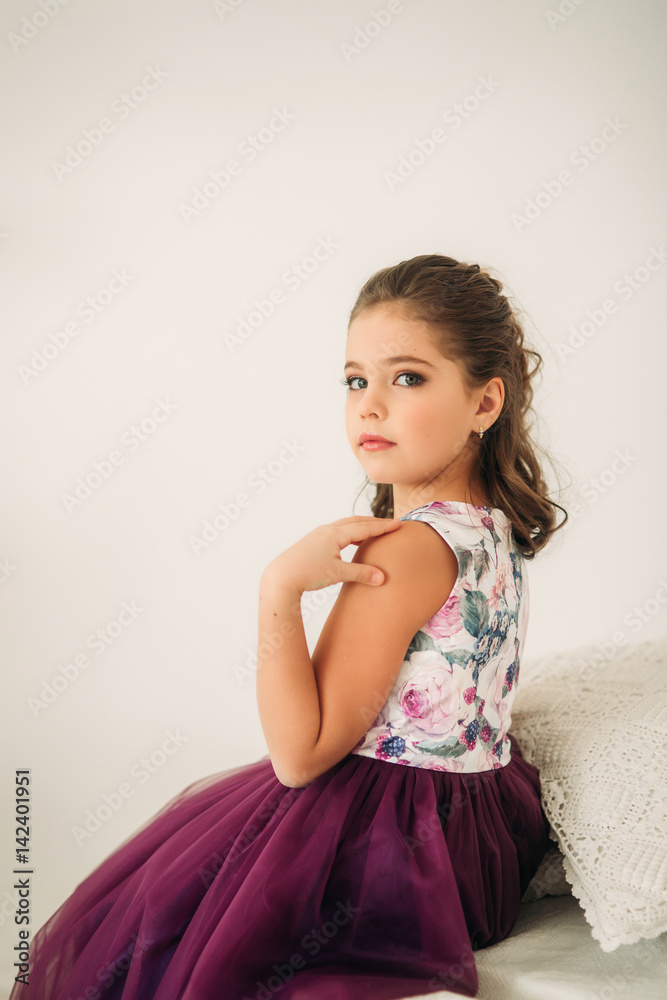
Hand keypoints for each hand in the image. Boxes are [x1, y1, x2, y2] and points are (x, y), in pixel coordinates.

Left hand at [262, 516, 402, 595]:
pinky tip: (351, 542)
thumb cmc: (308, 573)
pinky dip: (349, 533)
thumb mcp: (338, 574)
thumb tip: (383, 578)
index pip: (365, 527)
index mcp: (336, 534)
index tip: (398, 524)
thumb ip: (362, 574)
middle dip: (374, 522)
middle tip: (390, 524)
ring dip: (361, 526)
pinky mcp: (313, 542)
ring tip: (373, 531)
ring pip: (345, 525)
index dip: (383, 527)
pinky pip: (337, 532)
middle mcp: (327, 530)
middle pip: (356, 521)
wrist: (281, 576)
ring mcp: (319, 534)